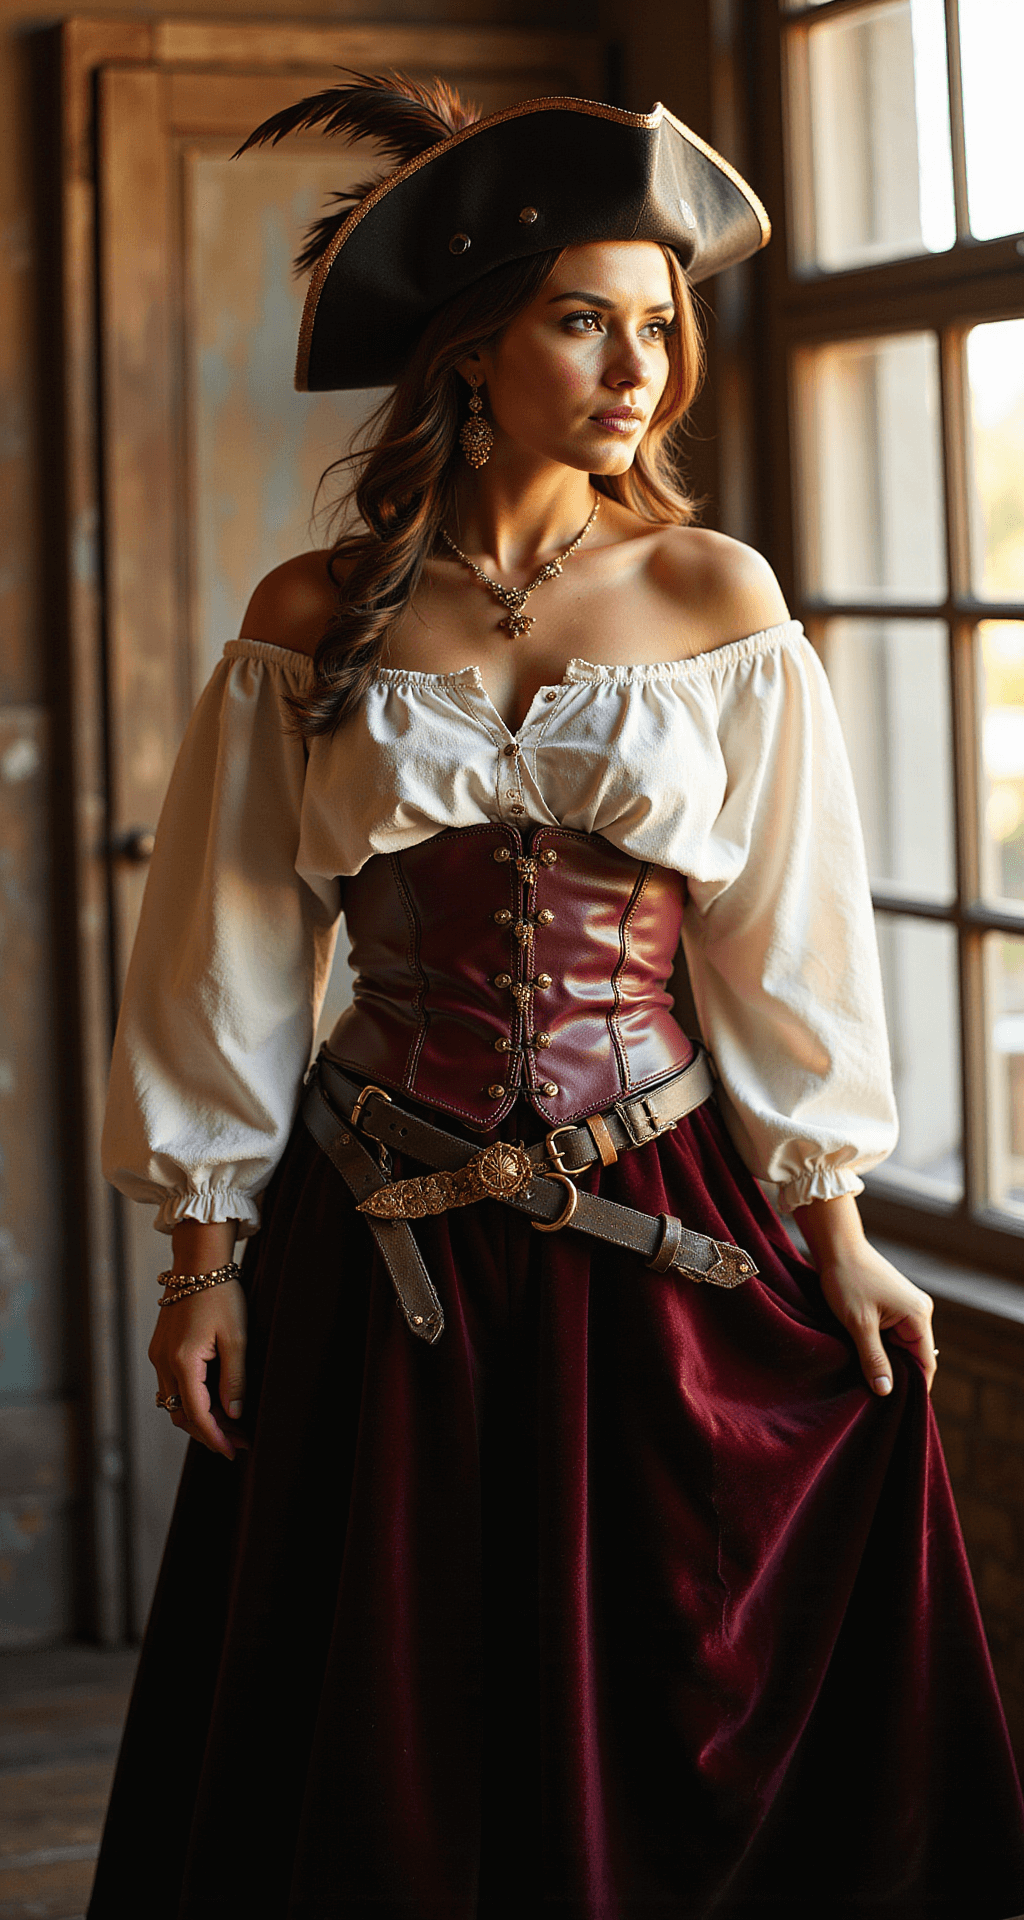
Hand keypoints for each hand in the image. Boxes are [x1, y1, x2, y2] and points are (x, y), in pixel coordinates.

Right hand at [149, 1279, 248, 1459]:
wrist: (198, 1263)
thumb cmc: (221, 1295)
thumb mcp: (237, 1338)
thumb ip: (234, 1379)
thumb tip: (235, 1414)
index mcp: (182, 1361)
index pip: (196, 1413)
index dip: (215, 1437)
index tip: (233, 1451)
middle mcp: (163, 1362)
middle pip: (180, 1414)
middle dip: (208, 1432)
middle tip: (237, 1442)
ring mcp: (158, 1355)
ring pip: (174, 1402)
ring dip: (199, 1417)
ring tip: (231, 1425)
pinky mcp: (160, 1349)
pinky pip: (172, 1385)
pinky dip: (191, 1399)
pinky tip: (214, 1401)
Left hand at [792, 1194, 935, 1397]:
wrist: (837, 1246)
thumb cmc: (847, 1280)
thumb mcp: (859, 1323)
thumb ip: (874, 1358)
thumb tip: (886, 1391)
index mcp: (918, 1316)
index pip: (925, 1364)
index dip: (914, 1388)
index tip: (898, 1408)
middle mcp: (920, 1312)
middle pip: (915, 1357)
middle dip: (898, 1376)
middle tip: (877, 1398)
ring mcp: (907, 1308)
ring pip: (901, 1347)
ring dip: (886, 1361)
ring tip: (868, 1380)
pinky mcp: (894, 1305)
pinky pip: (893, 1336)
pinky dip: (881, 1348)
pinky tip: (865, 1359)